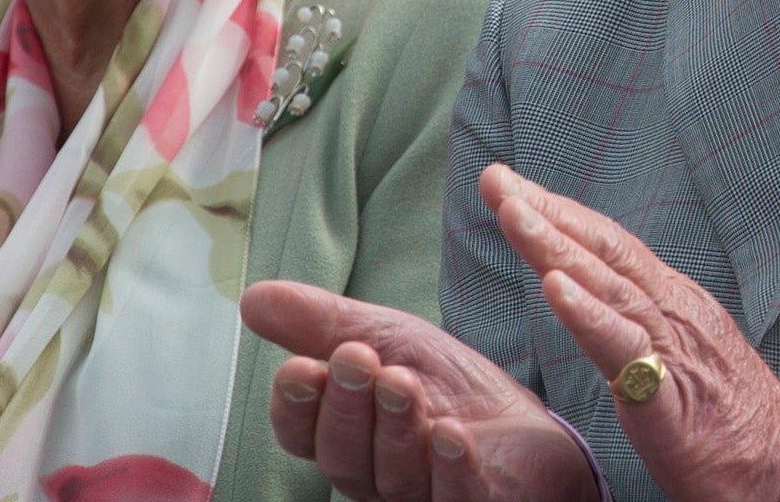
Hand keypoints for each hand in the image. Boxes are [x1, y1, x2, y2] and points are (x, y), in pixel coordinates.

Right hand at [240, 281, 596, 501]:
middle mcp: (377, 476)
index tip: (299, 368)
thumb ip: (321, 322)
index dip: (296, 406)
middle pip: (342, 456)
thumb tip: (250, 297)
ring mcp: (424, 497)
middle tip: (356, 359)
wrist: (530, 421)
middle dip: (346, 406)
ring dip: (394, 426)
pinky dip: (450, 466)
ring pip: (393, 474)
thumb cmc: (449, 383)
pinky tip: (450, 433)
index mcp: (347, 437)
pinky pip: (455, 498)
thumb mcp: (387, 337)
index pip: (302, 434)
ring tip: (403, 381)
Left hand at [483, 164, 779, 501]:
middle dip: (545, 210)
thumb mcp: (681, 353)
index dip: (560, 213)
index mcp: (673, 300)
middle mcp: (673, 310)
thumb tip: (592, 297)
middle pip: (603, 248)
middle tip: (496, 179)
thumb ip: (640, 322)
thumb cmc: (728, 419)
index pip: (610, 244)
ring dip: (555, 245)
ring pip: (607, 284)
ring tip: (512, 213)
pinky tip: (555, 288)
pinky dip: (588, 314)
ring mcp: (674, 347)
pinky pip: (625, 349)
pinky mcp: (671, 396)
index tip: (512, 188)